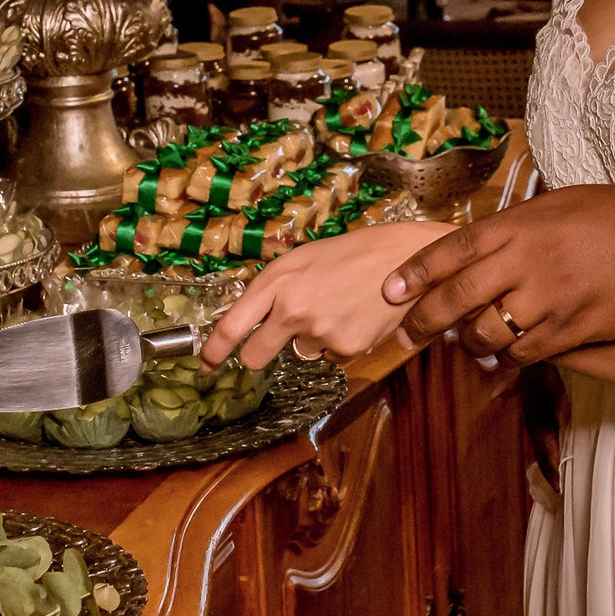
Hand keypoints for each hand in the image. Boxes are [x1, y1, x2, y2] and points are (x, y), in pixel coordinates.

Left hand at [202, 221, 456, 369]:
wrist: (408, 258)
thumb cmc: (355, 252)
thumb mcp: (304, 258)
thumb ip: (276, 287)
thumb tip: (253, 316)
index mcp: (277, 280)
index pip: (231, 326)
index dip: (213, 351)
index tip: (206, 363)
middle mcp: (292, 309)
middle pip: (255, 356)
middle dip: (258, 355)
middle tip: (271, 344)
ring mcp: (319, 332)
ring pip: (300, 353)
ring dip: (312, 339)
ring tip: (339, 308)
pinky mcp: (346, 348)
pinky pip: (331, 357)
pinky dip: (340, 343)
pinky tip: (356, 317)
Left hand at [384, 184, 614, 363]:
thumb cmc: (612, 216)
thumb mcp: (556, 205)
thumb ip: (514, 227)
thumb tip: (476, 249)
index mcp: (519, 225)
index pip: (452, 250)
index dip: (416, 273)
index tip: (390, 290)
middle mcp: (526, 263)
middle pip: (457, 298)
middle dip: (423, 320)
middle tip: (406, 334)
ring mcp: (548, 300)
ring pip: (486, 334)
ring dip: (469, 342)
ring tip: (468, 339)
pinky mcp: (571, 330)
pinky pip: (523, 354)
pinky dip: (508, 357)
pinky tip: (505, 353)